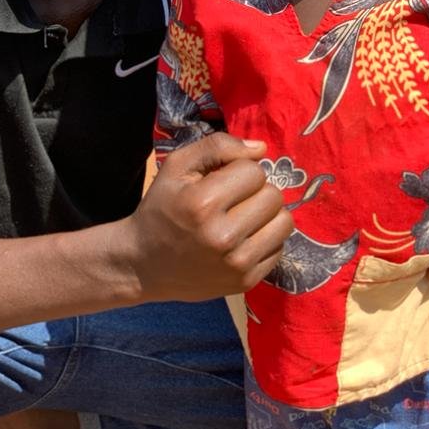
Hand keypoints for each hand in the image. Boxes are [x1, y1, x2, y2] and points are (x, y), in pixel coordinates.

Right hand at [125, 133, 291, 302]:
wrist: (144, 264)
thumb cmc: (161, 208)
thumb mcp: (177, 167)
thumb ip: (217, 147)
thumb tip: (261, 149)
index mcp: (202, 203)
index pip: (254, 172)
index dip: (240, 170)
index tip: (222, 181)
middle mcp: (222, 236)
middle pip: (273, 196)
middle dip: (256, 191)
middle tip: (233, 200)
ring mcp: (237, 263)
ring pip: (284, 222)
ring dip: (267, 215)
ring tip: (243, 217)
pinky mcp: (246, 282)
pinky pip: (279, 247)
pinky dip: (265, 239)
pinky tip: (242, 239)